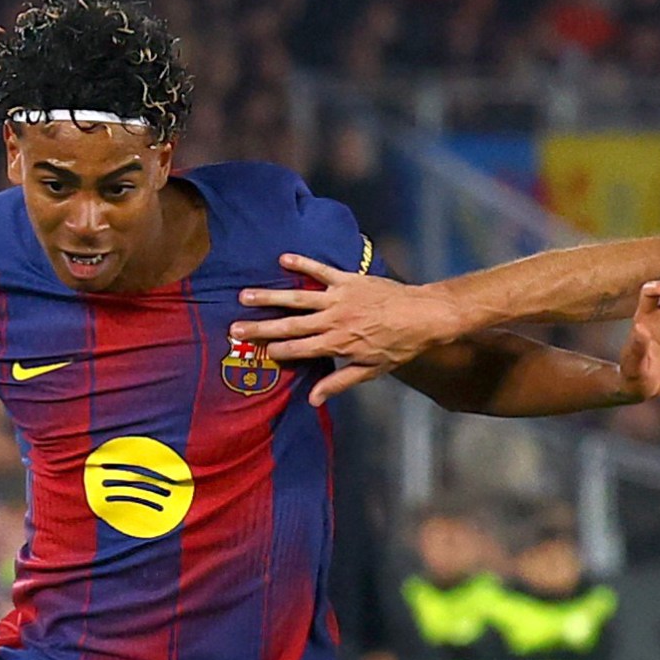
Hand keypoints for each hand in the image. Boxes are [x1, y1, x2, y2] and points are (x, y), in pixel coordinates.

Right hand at [236, 256, 465, 405]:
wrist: (423, 315)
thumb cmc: (399, 346)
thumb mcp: (371, 370)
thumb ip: (340, 382)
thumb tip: (313, 400)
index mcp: (337, 344)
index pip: (299, 350)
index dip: (276, 351)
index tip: (255, 353)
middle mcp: (333, 321)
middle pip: (290, 325)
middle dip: (261, 327)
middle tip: (235, 328)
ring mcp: (339, 298)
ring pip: (298, 298)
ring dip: (270, 296)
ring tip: (245, 295)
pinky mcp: (348, 279)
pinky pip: (321, 270)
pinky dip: (303, 263)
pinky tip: (283, 259)